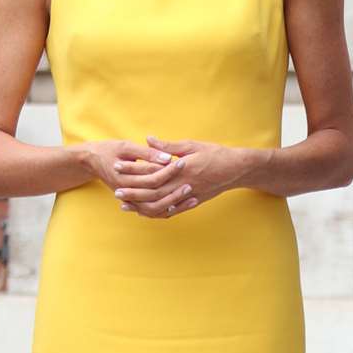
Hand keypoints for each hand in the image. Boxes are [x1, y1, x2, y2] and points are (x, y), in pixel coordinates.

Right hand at [81, 140, 185, 213]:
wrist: (93, 160)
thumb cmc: (110, 150)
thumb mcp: (126, 146)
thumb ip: (147, 152)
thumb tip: (167, 158)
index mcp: (123, 177)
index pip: (151, 177)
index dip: (168, 170)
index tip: (183, 163)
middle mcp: (126, 192)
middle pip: (155, 196)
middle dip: (175, 191)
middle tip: (191, 183)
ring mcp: (129, 200)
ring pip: (154, 209)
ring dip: (174, 205)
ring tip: (192, 198)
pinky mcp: (133, 203)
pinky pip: (152, 212)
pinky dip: (167, 210)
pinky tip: (182, 205)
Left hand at [111, 135, 258, 219]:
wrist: (237, 169)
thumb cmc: (215, 154)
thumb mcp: (191, 145)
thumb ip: (168, 146)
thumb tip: (148, 140)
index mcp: (180, 169)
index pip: (150, 172)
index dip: (133, 170)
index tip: (117, 167)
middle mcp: (183, 185)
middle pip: (152, 192)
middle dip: (132, 192)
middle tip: (116, 191)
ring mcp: (188, 196)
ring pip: (160, 205)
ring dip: (141, 206)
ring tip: (126, 205)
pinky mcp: (193, 202)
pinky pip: (172, 211)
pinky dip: (157, 212)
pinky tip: (146, 212)